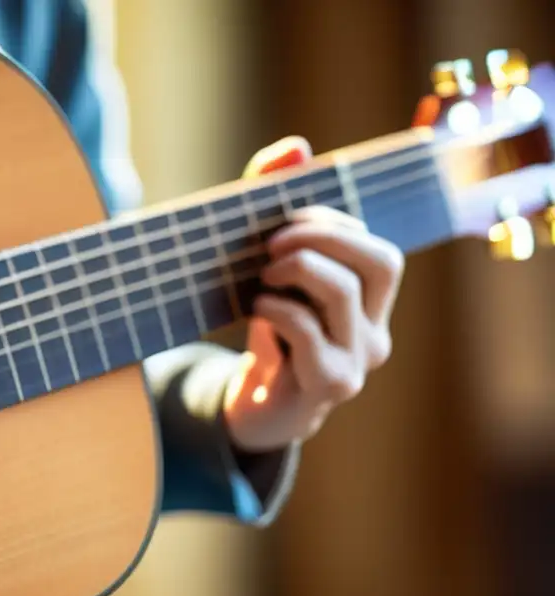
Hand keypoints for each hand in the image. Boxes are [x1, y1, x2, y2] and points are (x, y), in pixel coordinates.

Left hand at [223, 136, 404, 451]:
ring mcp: (358, 361)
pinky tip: (256, 311)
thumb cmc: (265, 329)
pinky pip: (306, 329)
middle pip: (380, 260)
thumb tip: (296, 147)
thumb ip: (276, 205)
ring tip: (260, 278)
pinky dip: (275, 308)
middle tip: (269, 244)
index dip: (331, 222)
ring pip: (343, 291)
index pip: (376, 245)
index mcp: (372, 302)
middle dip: (322, 238)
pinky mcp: (328, 384)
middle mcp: (377, 331)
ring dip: (294, 270)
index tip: (281, 220)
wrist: (255, 408)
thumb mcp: (269, 268)